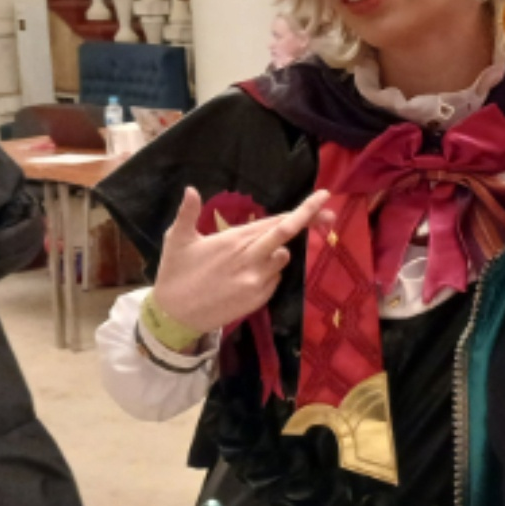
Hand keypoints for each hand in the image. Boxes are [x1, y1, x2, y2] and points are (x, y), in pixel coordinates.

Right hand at [151, 187, 330, 340]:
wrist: (175, 316)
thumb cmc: (175, 273)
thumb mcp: (176, 240)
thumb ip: (187, 214)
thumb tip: (190, 189)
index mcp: (233, 240)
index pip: (275, 222)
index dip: (302, 210)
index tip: (323, 198)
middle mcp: (250, 259)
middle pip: (288, 235)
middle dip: (310, 221)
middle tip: (330, 215)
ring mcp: (257, 280)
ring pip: (282, 258)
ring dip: (275, 252)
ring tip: (246, 259)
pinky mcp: (259, 298)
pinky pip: (274, 279)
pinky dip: (268, 273)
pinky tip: (243, 277)